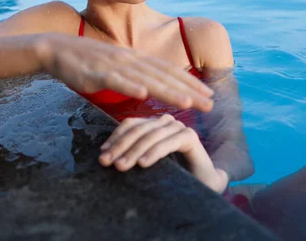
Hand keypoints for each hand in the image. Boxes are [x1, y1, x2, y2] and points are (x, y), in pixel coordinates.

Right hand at [35, 33, 213, 111]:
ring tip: (186, 102)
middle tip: (210, 103)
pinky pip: (115, 81)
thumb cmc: (86, 61)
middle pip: (164, 76)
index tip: (208, 94)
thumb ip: (133, 76)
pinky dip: (130, 87)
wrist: (56, 49)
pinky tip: (143, 95)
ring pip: (145, 79)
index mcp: (135, 58)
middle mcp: (129, 59)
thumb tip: (150, 89)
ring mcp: (113, 65)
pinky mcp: (95, 73)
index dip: (190, 82)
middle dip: (189, 90)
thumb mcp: (115, 67)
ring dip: (167, 91)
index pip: (169, 71)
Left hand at [98, 114, 228, 191]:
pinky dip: (154, 153)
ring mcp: (178, 127)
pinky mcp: (189, 136)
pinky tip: (143, 164)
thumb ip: (133, 154)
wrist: (203, 183)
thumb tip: (105, 156)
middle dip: (120, 146)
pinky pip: (167, 143)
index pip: (130, 125)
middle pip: (138, 129)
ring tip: (121, 166)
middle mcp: (165, 122)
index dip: (115, 138)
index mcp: (153, 124)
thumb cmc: (173, 173)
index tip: (102, 153)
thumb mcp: (147, 161)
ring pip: (150, 136)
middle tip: (107, 162)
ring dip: (134, 151)